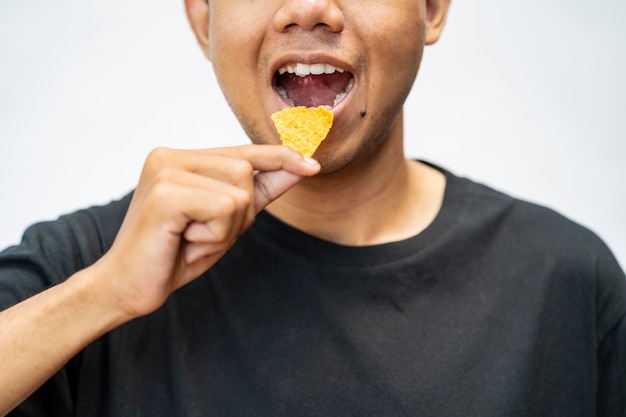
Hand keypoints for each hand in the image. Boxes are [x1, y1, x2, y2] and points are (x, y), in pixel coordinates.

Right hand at [93, 144, 318, 318]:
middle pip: (247, 171)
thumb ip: (259, 192)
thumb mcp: (226, 221)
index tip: (311, 166)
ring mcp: (165, 170)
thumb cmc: (175, 253)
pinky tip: (185, 242)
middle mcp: (170, 155)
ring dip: (226, 228)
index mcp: (181, 159)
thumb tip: (300, 167)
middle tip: (202, 235)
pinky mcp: (165, 192)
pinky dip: (215, 235)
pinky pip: (226, 208)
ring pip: (240, 192)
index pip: (242, 152)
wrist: (128, 287)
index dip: (280, 158)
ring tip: (192, 239)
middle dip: (240, 215)